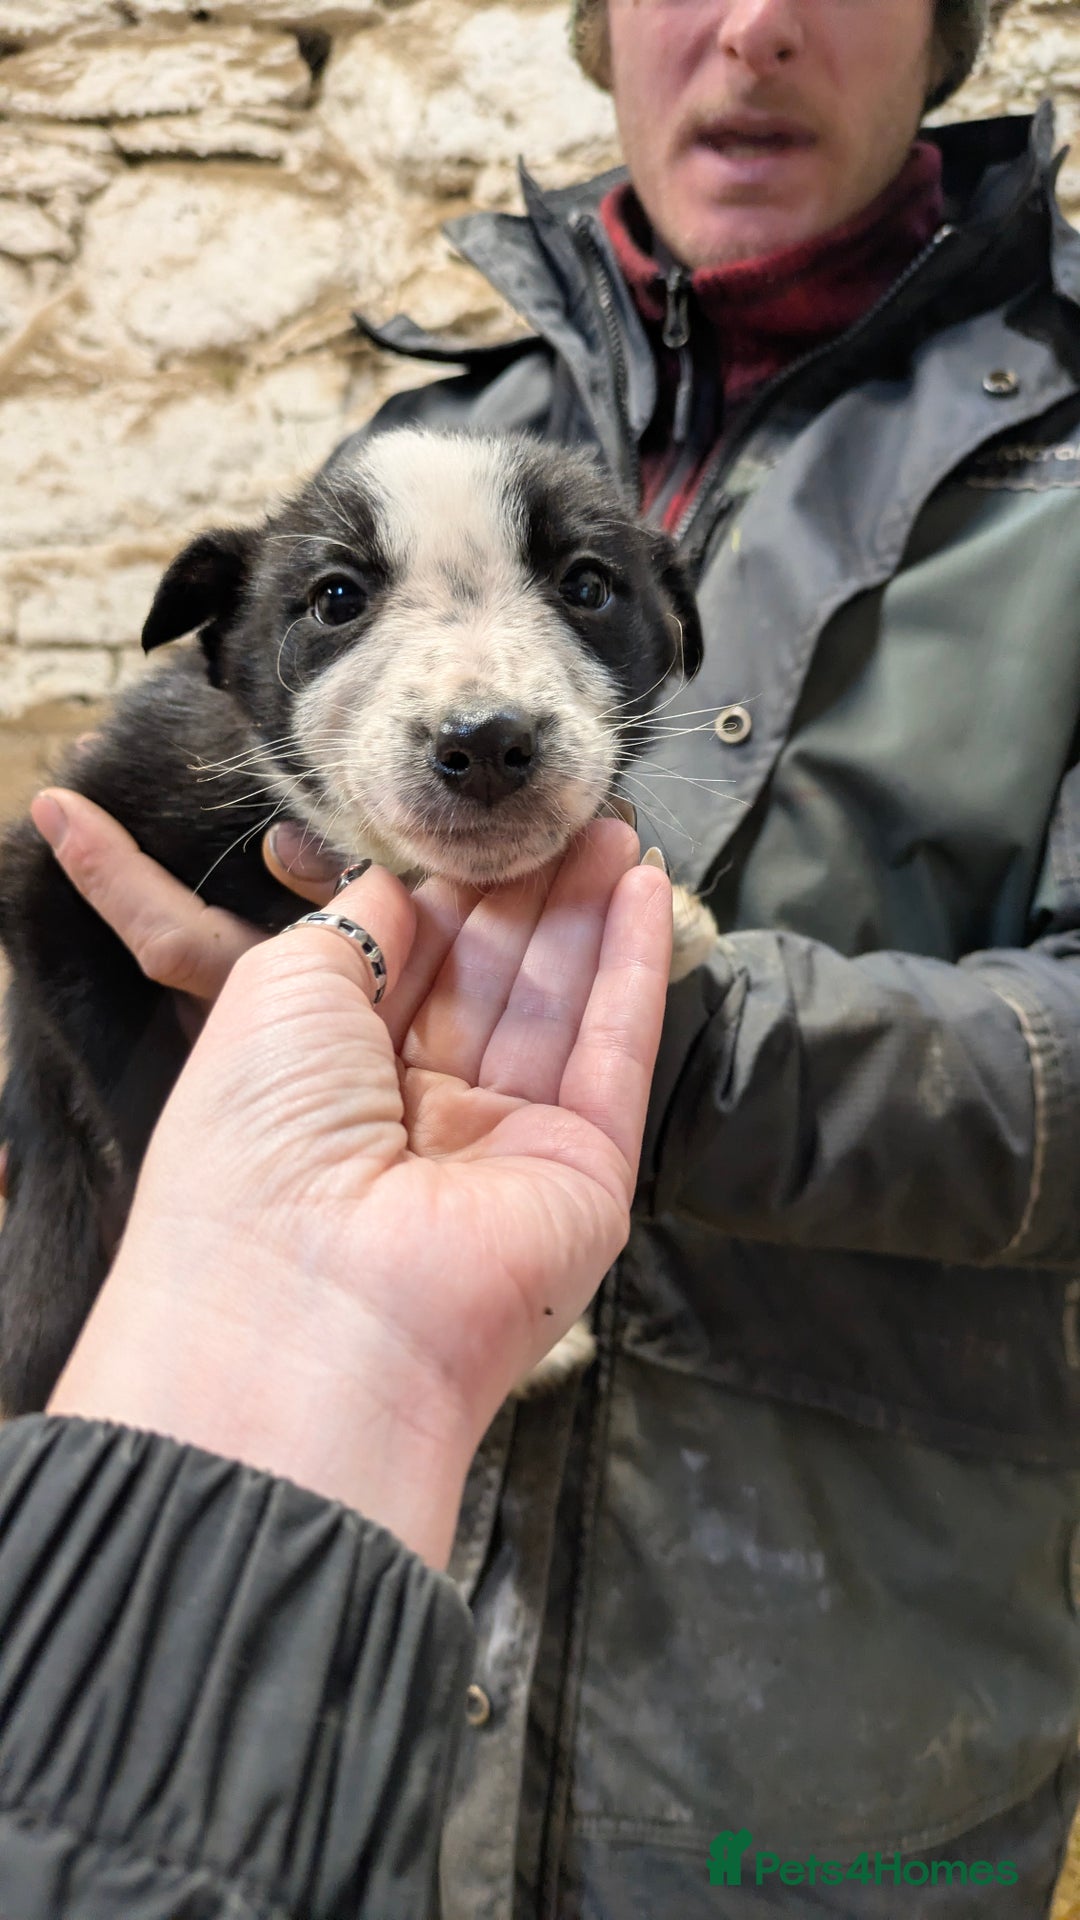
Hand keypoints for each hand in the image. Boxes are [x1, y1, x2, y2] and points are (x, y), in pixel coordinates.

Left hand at [49, 821, 671, 1567]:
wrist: (309, 1304)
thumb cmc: (257, 1136)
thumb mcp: (275, 992)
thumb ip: (351, 928)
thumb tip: (399, 887)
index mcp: (332, 1083)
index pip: (407, 968)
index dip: (450, 893)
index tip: (486, 824)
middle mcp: (420, 1121)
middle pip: (489, 982)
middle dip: (528, 894)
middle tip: (572, 806)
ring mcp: (507, 1151)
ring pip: (555, 1007)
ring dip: (587, 915)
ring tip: (617, 825)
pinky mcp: (584, 1175)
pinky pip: (611, 1054)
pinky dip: (631, 972)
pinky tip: (643, 891)